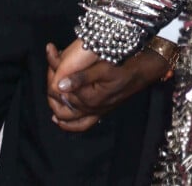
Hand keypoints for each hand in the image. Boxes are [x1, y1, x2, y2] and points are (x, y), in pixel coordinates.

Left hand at [46, 40, 170, 131]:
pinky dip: (71, 125)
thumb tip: (59, 85)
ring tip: (52, 103)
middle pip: (64, 106)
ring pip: (71, 118)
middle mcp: (91, 109)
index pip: (62, 94)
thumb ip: (81, 77)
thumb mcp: (102, 69)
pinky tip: (61, 120)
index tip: (50, 65)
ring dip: (59, 111)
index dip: (53, 79)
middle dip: (54, 94)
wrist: (140, 73)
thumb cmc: (122, 68)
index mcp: (89, 98)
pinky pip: (82, 124)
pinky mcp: (101, 113)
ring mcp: (96, 112)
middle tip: (50, 76)